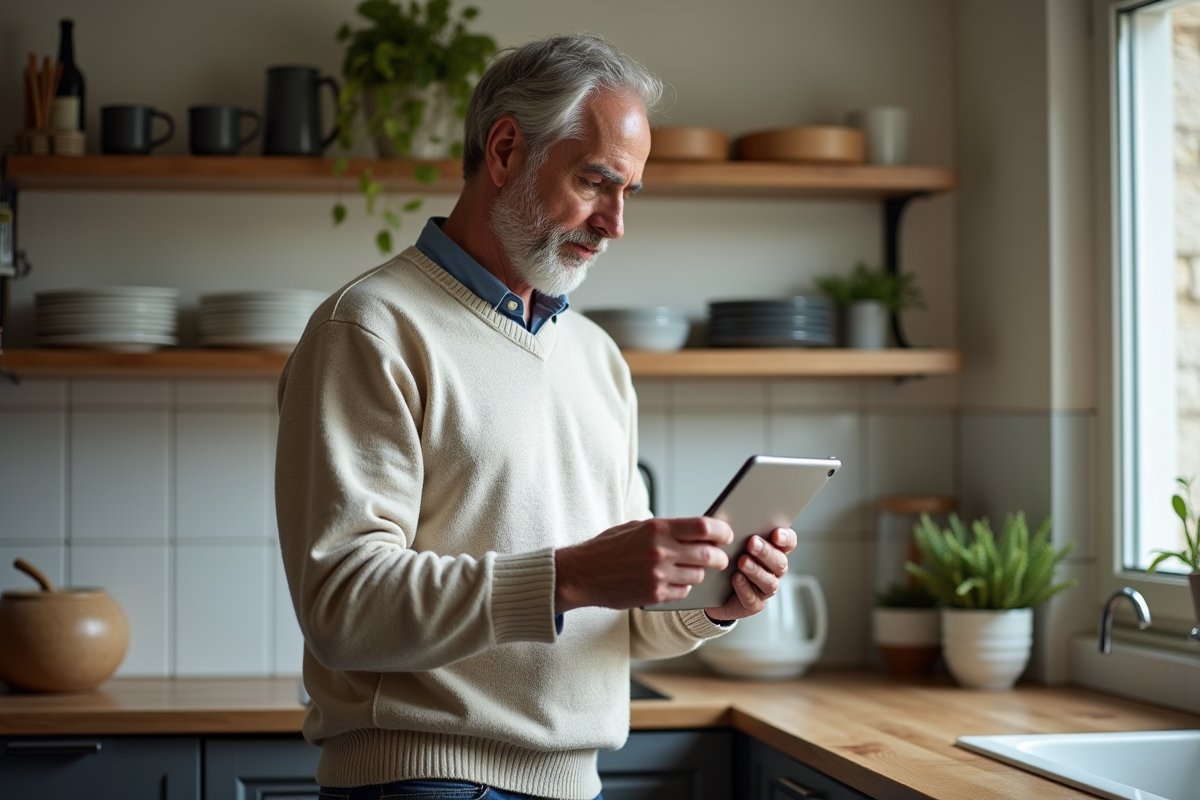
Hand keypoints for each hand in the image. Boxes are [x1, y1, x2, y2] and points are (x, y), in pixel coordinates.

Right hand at [555, 517, 733, 611]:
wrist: (581, 574)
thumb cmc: (608, 547)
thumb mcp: (635, 527)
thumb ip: (665, 529)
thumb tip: (697, 530)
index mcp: (657, 528)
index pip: (703, 526)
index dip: (721, 530)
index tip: (726, 534)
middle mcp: (660, 551)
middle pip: (708, 554)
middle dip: (720, 557)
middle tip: (721, 558)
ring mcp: (658, 575)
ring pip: (698, 575)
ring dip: (700, 573)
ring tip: (692, 569)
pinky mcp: (654, 595)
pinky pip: (684, 592)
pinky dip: (684, 588)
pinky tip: (675, 582)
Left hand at [704, 527, 796, 621]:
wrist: (712, 590)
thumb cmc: (726, 559)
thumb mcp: (730, 541)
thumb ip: (736, 529)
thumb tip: (729, 516)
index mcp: (773, 551)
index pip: (789, 542)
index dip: (786, 538)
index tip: (776, 533)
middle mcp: (773, 570)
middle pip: (780, 562)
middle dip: (766, 552)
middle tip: (752, 543)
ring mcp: (765, 589)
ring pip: (769, 582)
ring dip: (757, 570)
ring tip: (742, 561)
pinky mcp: (753, 604)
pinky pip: (752, 598)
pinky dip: (744, 587)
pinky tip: (736, 578)